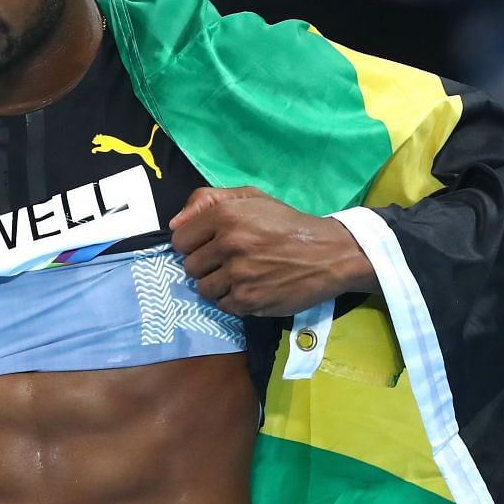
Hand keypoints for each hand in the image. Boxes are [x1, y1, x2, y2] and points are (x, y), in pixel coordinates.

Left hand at [169, 186, 376, 317]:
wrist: (330, 254)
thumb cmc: (287, 224)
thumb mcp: (251, 198)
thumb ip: (208, 200)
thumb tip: (174, 223)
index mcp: (226, 215)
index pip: (179, 239)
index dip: (193, 243)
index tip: (209, 245)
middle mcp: (229, 244)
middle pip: (189, 266)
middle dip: (205, 265)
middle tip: (229, 261)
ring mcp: (239, 274)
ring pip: (203, 288)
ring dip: (218, 285)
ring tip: (241, 276)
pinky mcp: (250, 300)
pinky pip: (222, 305)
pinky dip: (233, 300)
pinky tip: (251, 288)